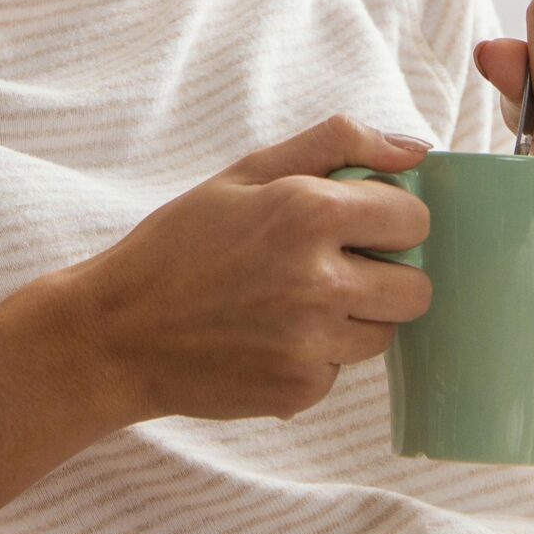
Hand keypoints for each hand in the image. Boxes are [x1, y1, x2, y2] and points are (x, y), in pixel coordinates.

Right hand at [71, 116, 435, 425]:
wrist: (116, 333)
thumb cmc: (180, 244)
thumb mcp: (247, 173)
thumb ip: (338, 143)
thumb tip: (417, 148)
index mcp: (310, 212)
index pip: (415, 220)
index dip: (391, 220)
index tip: (359, 225)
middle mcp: (320, 281)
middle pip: (416, 288)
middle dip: (388, 275)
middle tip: (336, 268)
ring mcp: (312, 343)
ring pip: (385, 333)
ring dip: (355, 318)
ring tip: (293, 303)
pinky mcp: (301, 390)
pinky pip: (342, 369)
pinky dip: (317, 355)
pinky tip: (269, 338)